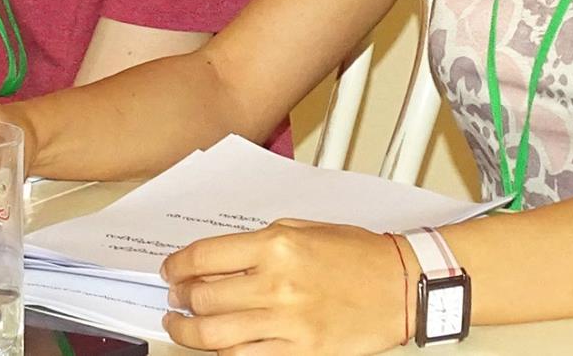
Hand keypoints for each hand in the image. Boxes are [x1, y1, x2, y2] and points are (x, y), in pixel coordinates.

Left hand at [161, 220, 408, 353]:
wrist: (403, 285)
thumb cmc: (357, 253)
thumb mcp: (302, 228)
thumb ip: (257, 244)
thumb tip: (214, 262)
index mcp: (276, 244)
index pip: (204, 257)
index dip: (177, 266)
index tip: (170, 271)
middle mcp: (277, 283)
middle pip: (203, 298)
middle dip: (180, 300)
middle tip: (176, 299)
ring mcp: (288, 322)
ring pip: (216, 335)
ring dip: (189, 331)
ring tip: (181, 326)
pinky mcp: (301, 351)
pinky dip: (223, 353)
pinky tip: (218, 345)